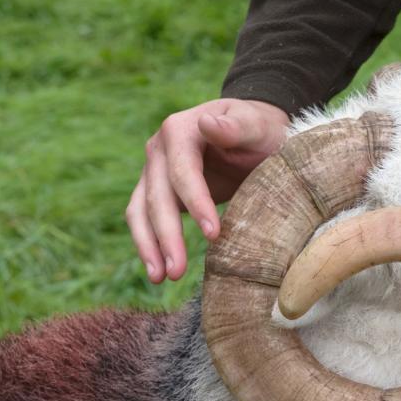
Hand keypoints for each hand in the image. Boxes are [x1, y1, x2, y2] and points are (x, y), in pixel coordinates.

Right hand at [126, 98, 289, 282]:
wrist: (254, 133)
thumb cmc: (260, 130)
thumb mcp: (257, 125)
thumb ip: (236, 126)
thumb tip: (207, 123)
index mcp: (180, 130)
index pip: (183, 171)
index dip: (196, 203)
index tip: (213, 233)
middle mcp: (159, 149)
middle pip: (156, 196)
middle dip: (167, 235)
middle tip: (178, 271)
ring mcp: (154, 171)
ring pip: (140, 211)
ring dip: (148, 246)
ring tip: (160, 278)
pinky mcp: (157, 192)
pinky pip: (144, 220)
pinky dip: (149, 245)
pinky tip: (159, 272)